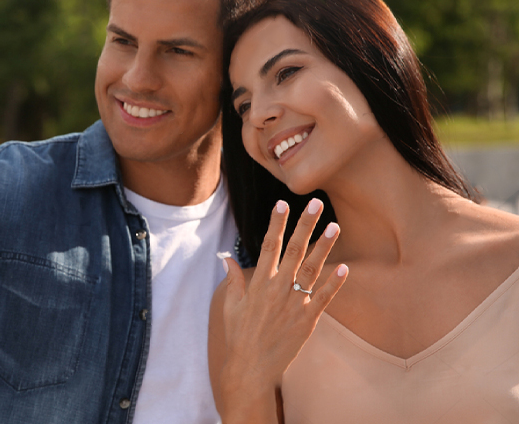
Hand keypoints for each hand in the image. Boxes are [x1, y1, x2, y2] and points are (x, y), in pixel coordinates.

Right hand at [219, 199, 346, 420]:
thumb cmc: (238, 336)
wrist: (251, 368)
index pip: (268, 246)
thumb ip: (233, 280)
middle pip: (294, 250)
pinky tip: (345, 267)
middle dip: (305, 225)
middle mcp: (277, 289)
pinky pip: (324, 297)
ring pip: (312, 269)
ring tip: (335, 226)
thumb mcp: (230, 306)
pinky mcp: (307, 320)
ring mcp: (294, 304)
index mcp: (258, 283)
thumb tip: (227, 258)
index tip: (282, 204)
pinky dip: (335, 282)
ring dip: (324, 246)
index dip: (276, 224)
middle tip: (315, 204)